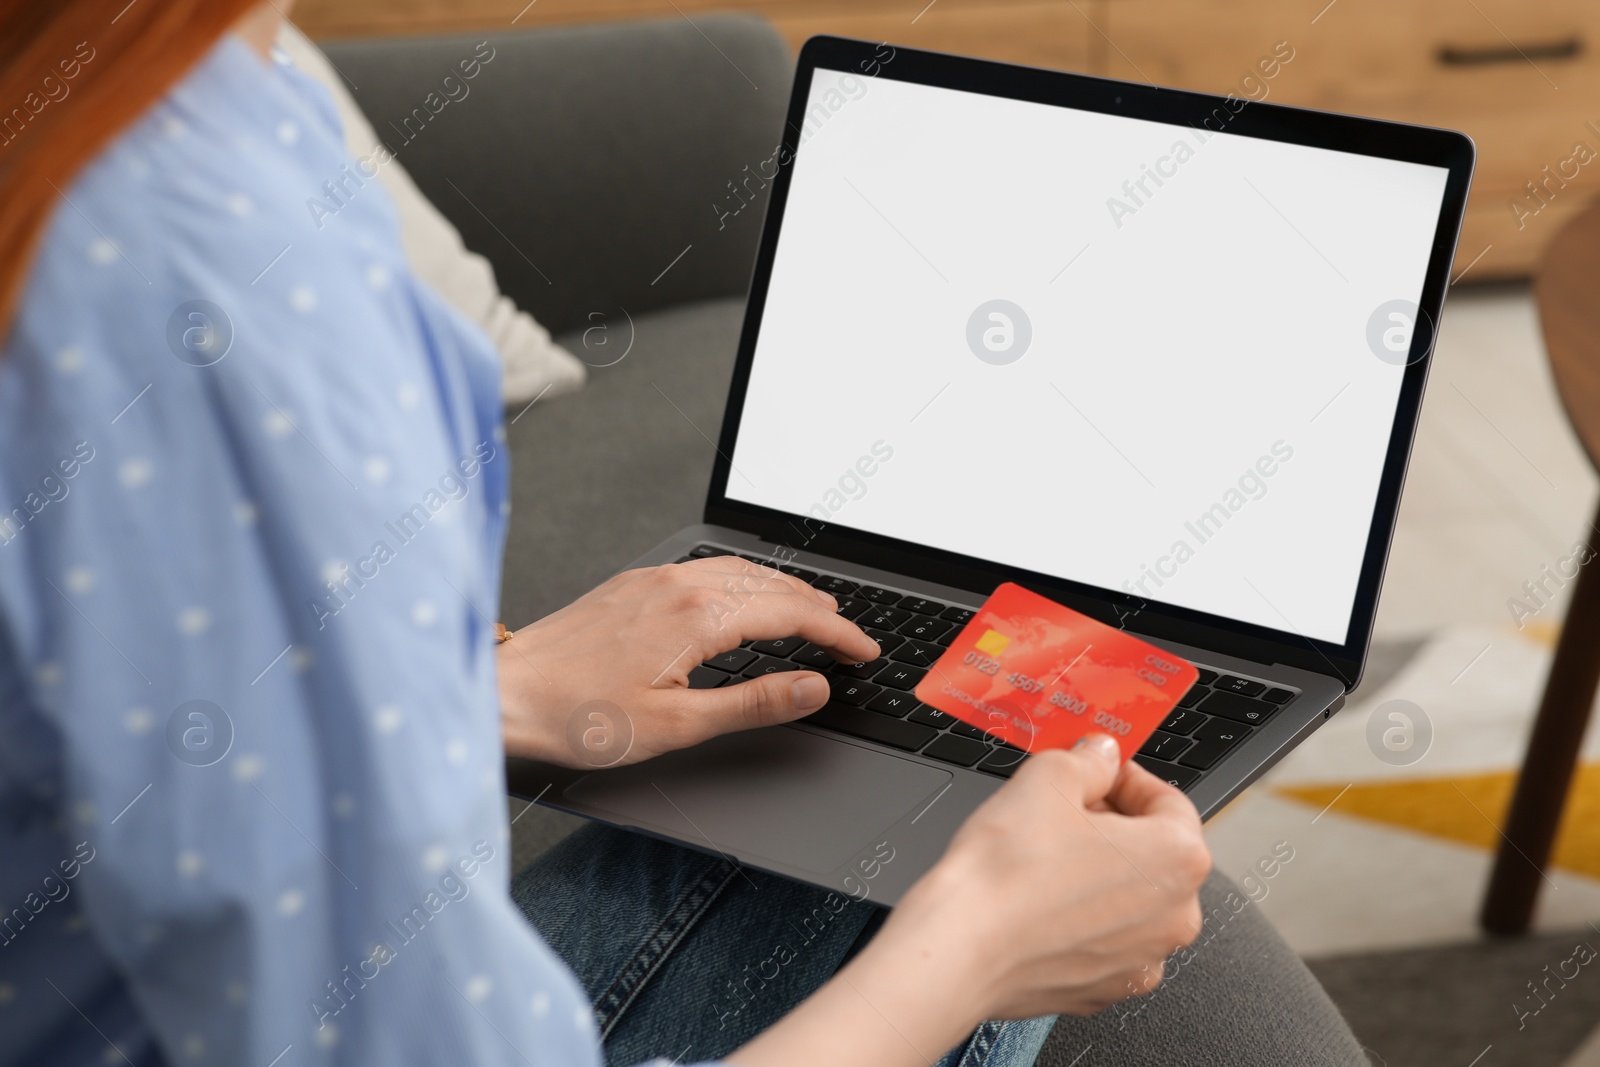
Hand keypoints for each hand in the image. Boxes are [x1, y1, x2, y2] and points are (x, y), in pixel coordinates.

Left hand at [498, 556, 879, 768]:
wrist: (507, 693)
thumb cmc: (578, 716)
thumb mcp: (677, 725)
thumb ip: (754, 703)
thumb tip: (811, 687)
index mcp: (698, 617)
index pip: (791, 615)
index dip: (837, 634)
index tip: (864, 651)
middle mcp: (678, 585)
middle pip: (772, 585)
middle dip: (818, 608)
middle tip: (848, 633)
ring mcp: (653, 579)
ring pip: (740, 571)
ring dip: (783, 590)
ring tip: (810, 610)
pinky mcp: (633, 584)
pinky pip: (706, 568)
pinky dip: (744, 581)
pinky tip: (742, 596)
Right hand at [882, 734, 1209, 1018]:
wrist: (960, 947)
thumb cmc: (1007, 873)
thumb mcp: (1048, 777)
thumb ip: (1089, 760)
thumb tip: (1100, 758)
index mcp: (1177, 861)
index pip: (1167, 801)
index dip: (1124, 779)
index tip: (1096, 774)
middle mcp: (1173, 918)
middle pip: (1151, 853)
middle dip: (1110, 827)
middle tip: (1063, 811)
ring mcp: (1140, 961)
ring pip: (1127, 899)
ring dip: (1095, 873)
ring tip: (1044, 857)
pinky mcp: (1103, 988)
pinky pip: (1101, 939)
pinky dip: (1077, 918)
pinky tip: (1039, 900)